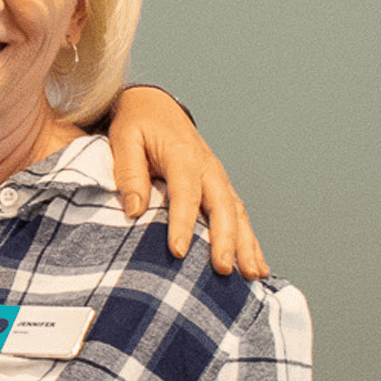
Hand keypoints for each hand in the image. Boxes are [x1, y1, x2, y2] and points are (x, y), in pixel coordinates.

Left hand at [105, 86, 267, 278]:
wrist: (154, 107)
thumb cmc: (137, 124)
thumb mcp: (124, 140)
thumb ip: (129, 173)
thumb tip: (135, 210)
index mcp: (183, 154)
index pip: (185, 193)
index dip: (183, 223)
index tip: (178, 251)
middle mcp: (207, 167)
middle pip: (222, 206)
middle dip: (225, 240)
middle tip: (223, 270)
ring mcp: (218, 178)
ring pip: (237, 214)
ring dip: (246, 245)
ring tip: (252, 274)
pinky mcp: (220, 187)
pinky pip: (238, 215)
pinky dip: (249, 241)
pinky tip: (256, 266)